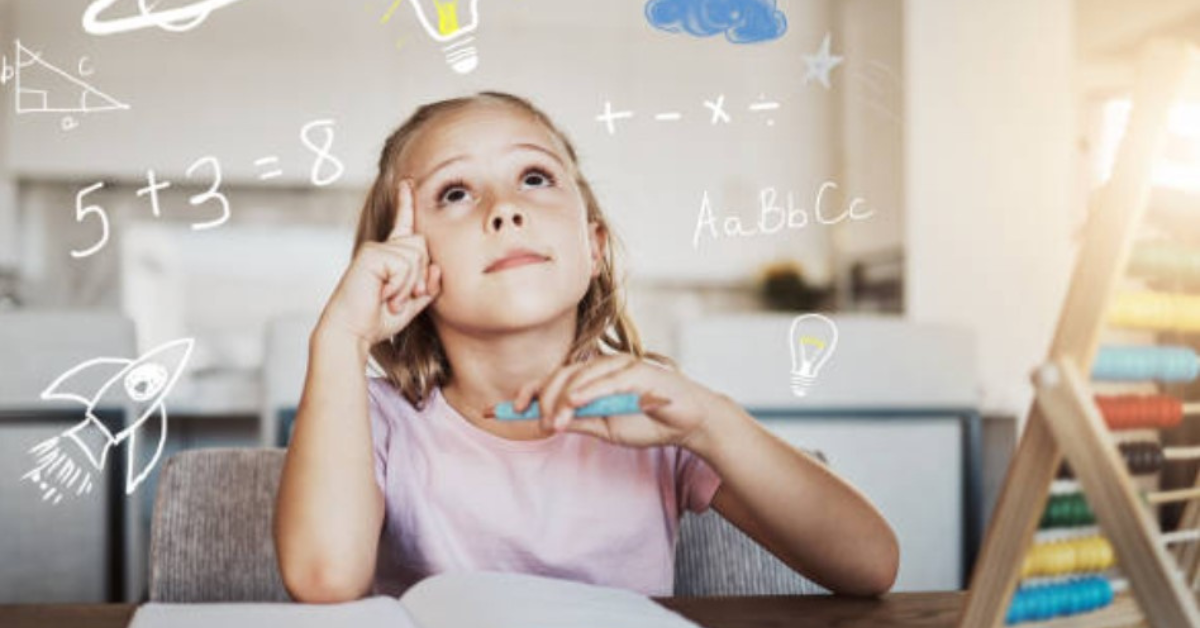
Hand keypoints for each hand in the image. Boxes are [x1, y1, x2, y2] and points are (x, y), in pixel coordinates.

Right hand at [317, 179, 441, 348]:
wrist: (354, 331)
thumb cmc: (380, 318)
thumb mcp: (413, 302)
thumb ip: (429, 285)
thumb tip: (437, 267)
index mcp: (391, 256)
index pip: (404, 225)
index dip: (406, 203)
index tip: (408, 183)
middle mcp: (383, 248)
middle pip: (423, 246)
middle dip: (421, 276)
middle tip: (403, 298)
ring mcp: (376, 249)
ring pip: (417, 256)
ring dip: (409, 285)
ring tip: (390, 299)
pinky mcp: (372, 254)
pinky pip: (404, 265)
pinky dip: (400, 286)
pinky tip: (384, 295)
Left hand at [510, 355, 727, 449]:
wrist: (687, 423)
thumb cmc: (648, 421)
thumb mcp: (604, 428)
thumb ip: (577, 422)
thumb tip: (542, 421)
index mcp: (589, 379)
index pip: (551, 380)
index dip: (526, 393)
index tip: (499, 411)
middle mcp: (600, 367)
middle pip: (559, 375)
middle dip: (543, 400)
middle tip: (539, 425)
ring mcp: (618, 365)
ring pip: (579, 375)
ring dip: (562, 400)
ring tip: (553, 424)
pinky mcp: (636, 370)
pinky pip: (606, 379)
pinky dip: (588, 390)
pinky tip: (574, 403)